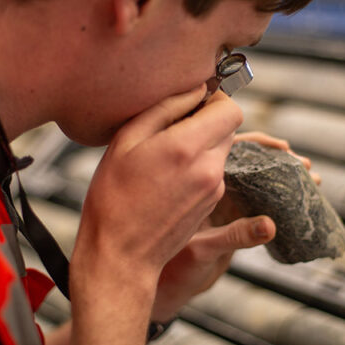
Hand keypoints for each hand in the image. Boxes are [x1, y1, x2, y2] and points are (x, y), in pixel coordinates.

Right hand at [71, 85, 242, 292]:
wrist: (120, 255)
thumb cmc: (113, 198)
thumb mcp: (125, 142)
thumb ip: (165, 108)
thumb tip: (196, 89)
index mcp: (187, 147)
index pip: (231, 109)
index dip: (215, 100)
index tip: (192, 103)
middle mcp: (209, 168)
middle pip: (228, 128)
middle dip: (206, 121)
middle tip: (171, 129)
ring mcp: (214, 188)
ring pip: (221, 149)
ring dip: (201, 145)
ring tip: (163, 157)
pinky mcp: (212, 204)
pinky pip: (213, 172)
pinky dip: (198, 167)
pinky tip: (167, 179)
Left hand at [150, 131, 316, 320]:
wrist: (166, 287)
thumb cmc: (169, 266)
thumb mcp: (201, 249)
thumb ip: (234, 237)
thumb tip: (270, 227)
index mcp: (196, 181)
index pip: (229, 149)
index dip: (258, 144)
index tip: (283, 147)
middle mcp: (211, 186)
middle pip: (250, 162)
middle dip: (280, 161)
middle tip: (306, 165)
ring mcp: (224, 202)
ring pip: (259, 182)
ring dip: (286, 180)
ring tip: (314, 180)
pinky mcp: (234, 219)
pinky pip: (262, 204)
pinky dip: (284, 201)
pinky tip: (305, 202)